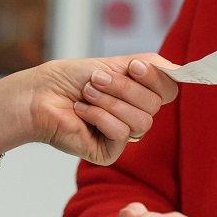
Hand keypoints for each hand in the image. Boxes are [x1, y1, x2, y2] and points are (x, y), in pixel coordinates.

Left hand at [1, 55, 178, 165]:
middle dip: (123, 87)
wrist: (38, 95)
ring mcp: (123, 136)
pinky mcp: (109, 152)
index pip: (169, 88)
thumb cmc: (70, 79)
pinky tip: (81, 112)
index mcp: (139, 94)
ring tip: (86, 94)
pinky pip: (122, 135)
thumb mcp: (113, 64)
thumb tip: (178, 70)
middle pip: (155, 104)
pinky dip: (100, 117)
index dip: (156, 77)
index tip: (134, 66)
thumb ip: (148, 66)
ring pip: (142, 121)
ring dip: (109, 102)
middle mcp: (135, 115)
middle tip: (94, 79)